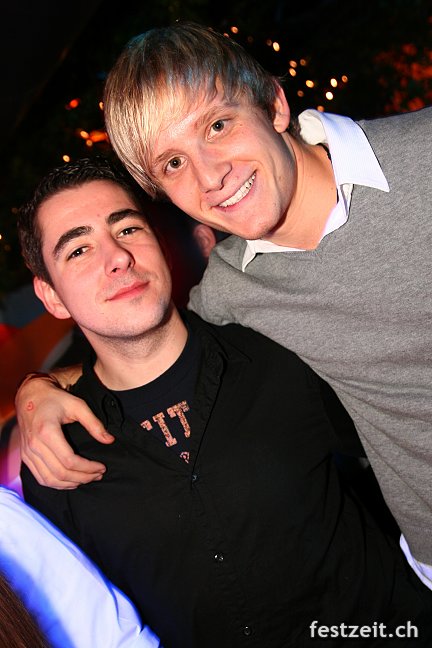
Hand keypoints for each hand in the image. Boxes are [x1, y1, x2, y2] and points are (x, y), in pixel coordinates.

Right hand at [15, 374, 113, 488]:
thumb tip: (109, 440)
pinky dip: (57, 484)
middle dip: (83, 478)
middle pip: (61, 473)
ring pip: (50, 480)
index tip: (102, 467)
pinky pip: (41, 478)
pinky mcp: (26, 456)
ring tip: (88, 479)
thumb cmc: (55, 399)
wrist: (29, 395)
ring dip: (71, 484)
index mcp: (47, 432)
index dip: (88, 468)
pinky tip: (71, 481)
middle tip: (99, 475)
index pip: (69, 461)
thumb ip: (94, 424)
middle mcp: (35, 445)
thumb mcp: (77, 405)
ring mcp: (28, 452)